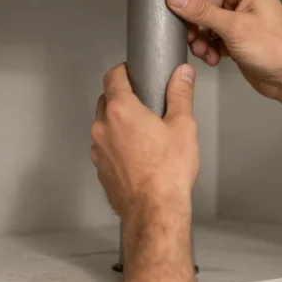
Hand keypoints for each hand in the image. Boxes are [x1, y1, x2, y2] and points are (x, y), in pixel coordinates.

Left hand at [91, 63, 198, 228]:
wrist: (154, 210)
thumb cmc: (168, 170)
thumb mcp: (183, 126)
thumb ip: (180, 94)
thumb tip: (183, 74)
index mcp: (121, 110)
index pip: (113, 77)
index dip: (123, 71)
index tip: (133, 73)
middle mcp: (103, 127)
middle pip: (106, 100)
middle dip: (122, 97)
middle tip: (144, 103)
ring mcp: (98, 149)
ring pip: (104, 125)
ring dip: (118, 123)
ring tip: (143, 132)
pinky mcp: (100, 168)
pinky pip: (105, 147)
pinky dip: (117, 144)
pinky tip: (137, 154)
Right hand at [166, 0, 281, 99]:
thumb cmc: (276, 49)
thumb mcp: (234, 28)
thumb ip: (202, 11)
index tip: (169, 2)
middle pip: (203, 2)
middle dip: (194, 22)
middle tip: (190, 36)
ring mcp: (239, 18)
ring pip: (205, 21)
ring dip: (200, 38)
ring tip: (203, 51)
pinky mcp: (235, 36)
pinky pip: (211, 36)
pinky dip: (208, 47)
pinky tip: (213, 58)